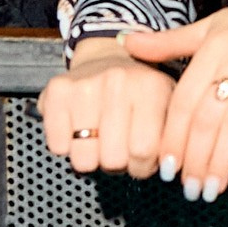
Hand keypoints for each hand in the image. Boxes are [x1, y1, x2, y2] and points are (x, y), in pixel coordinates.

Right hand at [39, 38, 178, 177]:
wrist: (107, 58)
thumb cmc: (139, 92)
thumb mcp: (167, 105)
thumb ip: (170, 136)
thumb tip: (167, 169)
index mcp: (151, 87)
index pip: (144, 151)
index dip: (142, 167)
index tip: (141, 161)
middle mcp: (117, 82)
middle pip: (113, 160)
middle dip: (117, 165)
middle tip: (119, 150)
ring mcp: (85, 85)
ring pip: (84, 159)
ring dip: (92, 159)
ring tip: (100, 142)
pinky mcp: (57, 90)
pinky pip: (58, 147)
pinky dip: (66, 147)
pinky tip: (78, 131)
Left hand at [118, 0, 227, 198]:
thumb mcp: (213, 26)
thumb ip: (170, 41)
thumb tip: (124, 43)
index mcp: (213, 48)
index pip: (183, 101)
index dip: (172, 138)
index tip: (166, 168)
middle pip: (207, 118)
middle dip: (194, 158)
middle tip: (190, 188)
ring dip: (224, 160)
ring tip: (214, 187)